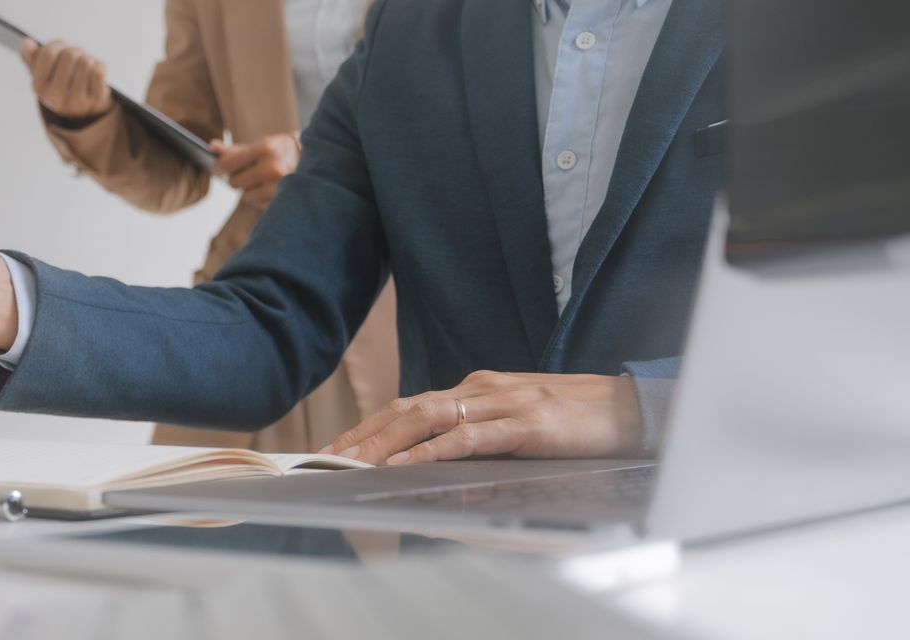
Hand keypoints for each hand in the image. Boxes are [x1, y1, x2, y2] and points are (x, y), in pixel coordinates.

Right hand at [20, 39, 113, 121]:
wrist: (81, 112)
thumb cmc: (60, 87)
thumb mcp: (41, 74)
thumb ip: (32, 57)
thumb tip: (26, 42)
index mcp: (39, 88)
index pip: (48, 53)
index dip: (56, 45)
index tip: (59, 49)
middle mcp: (56, 97)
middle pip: (70, 55)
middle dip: (74, 51)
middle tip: (75, 58)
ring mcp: (77, 101)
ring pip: (86, 62)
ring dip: (88, 59)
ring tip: (84, 67)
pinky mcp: (96, 100)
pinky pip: (99, 70)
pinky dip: (99, 66)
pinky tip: (93, 74)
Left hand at [211, 134, 299, 209]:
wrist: (316, 161)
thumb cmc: (280, 151)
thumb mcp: (261, 145)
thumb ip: (235, 149)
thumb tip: (211, 146)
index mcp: (266, 148)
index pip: (229, 163)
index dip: (219, 167)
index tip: (216, 169)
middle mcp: (273, 167)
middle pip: (234, 182)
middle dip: (235, 179)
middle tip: (244, 173)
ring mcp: (279, 187)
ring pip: (245, 196)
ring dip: (248, 190)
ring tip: (261, 180)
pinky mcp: (282, 201)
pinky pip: (257, 204)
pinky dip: (259, 198)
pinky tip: (270, 188)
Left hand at [320, 372, 644, 465]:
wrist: (635, 407)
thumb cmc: (578, 418)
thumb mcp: (519, 419)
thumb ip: (481, 429)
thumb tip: (439, 453)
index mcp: (478, 387)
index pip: (410, 404)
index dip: (370, 425)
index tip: (337, 446)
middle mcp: (483, 388)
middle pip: (407, 409)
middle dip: (364, 434)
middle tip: (327, 457)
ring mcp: (503, 403)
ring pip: (428, 420)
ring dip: (385, 443)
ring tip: (352, 462)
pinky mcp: (526, 424)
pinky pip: (468, 438)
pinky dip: (431, 452)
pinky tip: (406, 465)